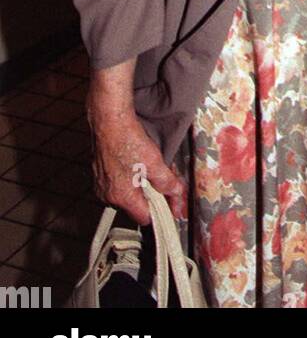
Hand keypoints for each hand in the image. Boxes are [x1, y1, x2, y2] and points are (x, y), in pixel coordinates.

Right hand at [87, 96, 186, 226]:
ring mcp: (101, 185)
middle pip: (135, 207)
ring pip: (126, 195)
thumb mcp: (154, 162)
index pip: (145, 217)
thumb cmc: (127, 139)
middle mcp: (108, 195)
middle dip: (149, 197)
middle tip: (161, 180)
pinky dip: (127, 178)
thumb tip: (177, 194)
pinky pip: (117, 184)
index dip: (160, 211)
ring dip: (138, 187)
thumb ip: (167, 182)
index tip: (170, 203)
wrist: (108, 120)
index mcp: (122, 196)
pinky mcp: (98, 175)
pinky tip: (134, 163)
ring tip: (146, 168)